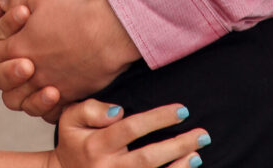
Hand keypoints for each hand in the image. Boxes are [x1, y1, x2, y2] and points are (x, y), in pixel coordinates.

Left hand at [0, 0, 140, 117]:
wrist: (110, 30)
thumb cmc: (76, 9)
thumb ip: (12, 1)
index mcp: (17, 47)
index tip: (6, 41)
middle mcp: (30, 72)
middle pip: (0, 84)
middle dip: (6, 69)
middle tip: (24, 57)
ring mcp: (50, 87)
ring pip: (21, 104)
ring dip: (22, 92)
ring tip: (35, 76)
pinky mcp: (70, 97)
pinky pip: (50, 114)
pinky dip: (47, 107)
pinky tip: (53, 91)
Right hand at [47, 99, 210, 167]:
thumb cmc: (72, 142)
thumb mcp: (70, 118)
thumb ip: (91, 109)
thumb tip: (119, 110)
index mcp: (97, 144)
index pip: (131, 128)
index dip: (157, 119)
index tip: (181, 110)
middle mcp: (109, 167)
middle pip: (148, 158)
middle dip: (177, 145)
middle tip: (202, 134)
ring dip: (178, 167)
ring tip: (197, 153)